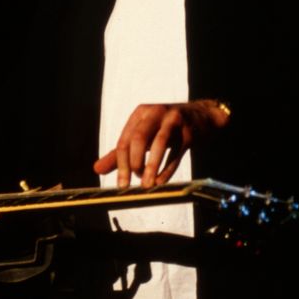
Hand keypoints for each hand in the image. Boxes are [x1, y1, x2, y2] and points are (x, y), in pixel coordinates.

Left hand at [93, 100, 229, 188]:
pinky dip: (168, 169)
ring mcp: (173, 121)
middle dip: (134, 162)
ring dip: (152, 166)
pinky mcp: (189, 131)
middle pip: (139, 138)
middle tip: (135, 182)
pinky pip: (177, 152)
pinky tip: (162, 182)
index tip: (122, 184)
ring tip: (147, 185)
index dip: (121, 164)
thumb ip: (120, 153)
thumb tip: (97, 169)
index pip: (124, 140)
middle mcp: (155, 113)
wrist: (201, 116)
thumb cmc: (165, 128)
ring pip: (160, 143)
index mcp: (140, 113)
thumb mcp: (143, 135)